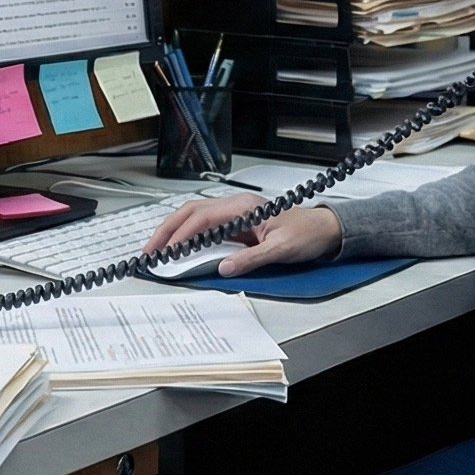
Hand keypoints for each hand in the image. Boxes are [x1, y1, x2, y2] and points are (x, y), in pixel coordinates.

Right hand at [145, 193, 340, 275]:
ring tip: (158, 250)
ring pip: (195, 216)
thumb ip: (252, 259)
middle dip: (167, 230)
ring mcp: (236, 213)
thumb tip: (224, 268)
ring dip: (174, 232)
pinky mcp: (237, 224)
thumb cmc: (308, 233)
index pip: (202, 216)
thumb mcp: (281, 249)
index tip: (165, 250)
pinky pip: (206, 226)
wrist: (325, 230)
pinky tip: (179, 248)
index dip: (180, 233)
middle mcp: (237, 205)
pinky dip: (188, 235)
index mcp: (245, 206)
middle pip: (191, 212)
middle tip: (150, 250)